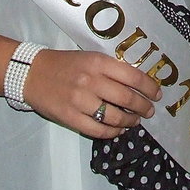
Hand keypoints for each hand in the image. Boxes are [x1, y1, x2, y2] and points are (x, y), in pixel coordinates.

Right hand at [24, 49, 162, 138]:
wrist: (33, 73)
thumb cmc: (66, 64)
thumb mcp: (91, 58)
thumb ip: (111, 69)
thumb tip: (138, 84)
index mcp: (98, 63)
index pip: (133, 77)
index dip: (149, 87)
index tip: (157, 94)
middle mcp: (91, 81)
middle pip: (127, 98)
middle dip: (143, 107)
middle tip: (149, 111)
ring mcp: (80, 101)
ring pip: (115, 116)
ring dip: (130, 121)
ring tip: (134, 121)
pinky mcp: (70, 118)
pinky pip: (98, 129)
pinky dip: (112, 132)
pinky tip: (117, 129)